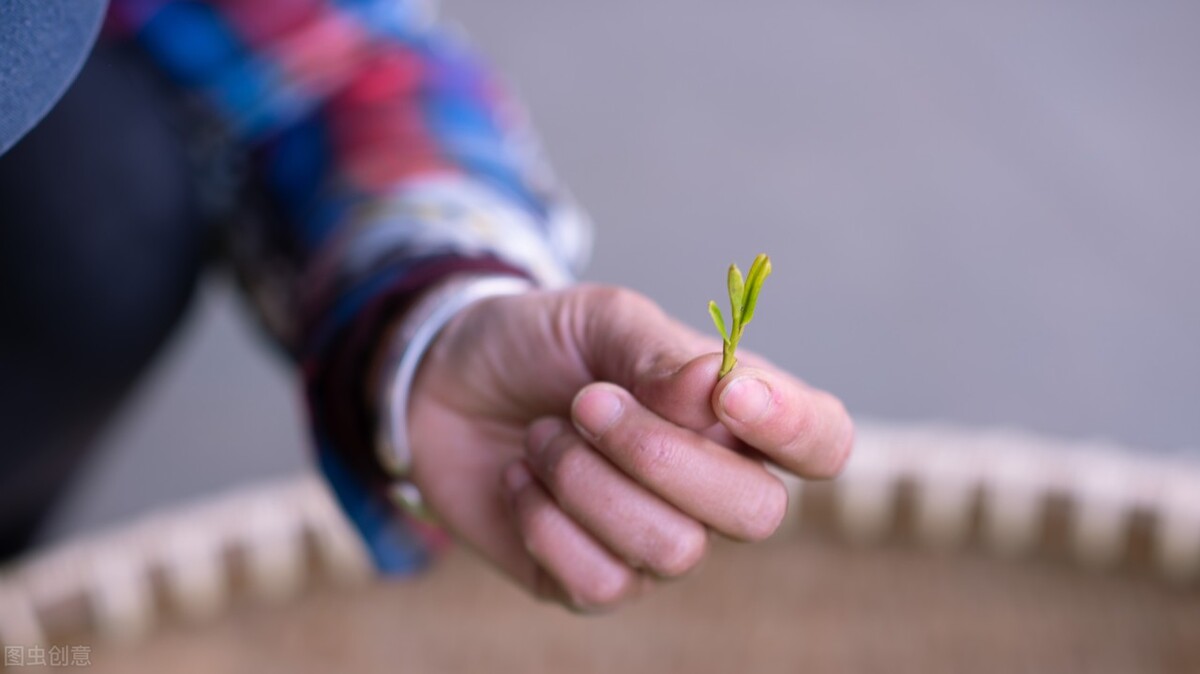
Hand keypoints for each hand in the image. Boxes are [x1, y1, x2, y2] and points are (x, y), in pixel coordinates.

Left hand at [399, 283, 852, 609]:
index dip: (794, 429)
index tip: (728, 395)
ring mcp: (656, 541)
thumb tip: (717, 389)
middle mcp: (712, 487)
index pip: (822, 442)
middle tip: (586, 401)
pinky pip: (602, 582)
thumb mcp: (598, 320)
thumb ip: (659, 352)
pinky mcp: (594, 582)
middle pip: (756, 512)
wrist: (443, 382)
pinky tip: (521, 478)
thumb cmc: (539, 344)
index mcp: (735, 413)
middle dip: (659, 453)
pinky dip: (545, 520)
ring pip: (674, 550)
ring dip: (587, 480)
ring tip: (545, 433)